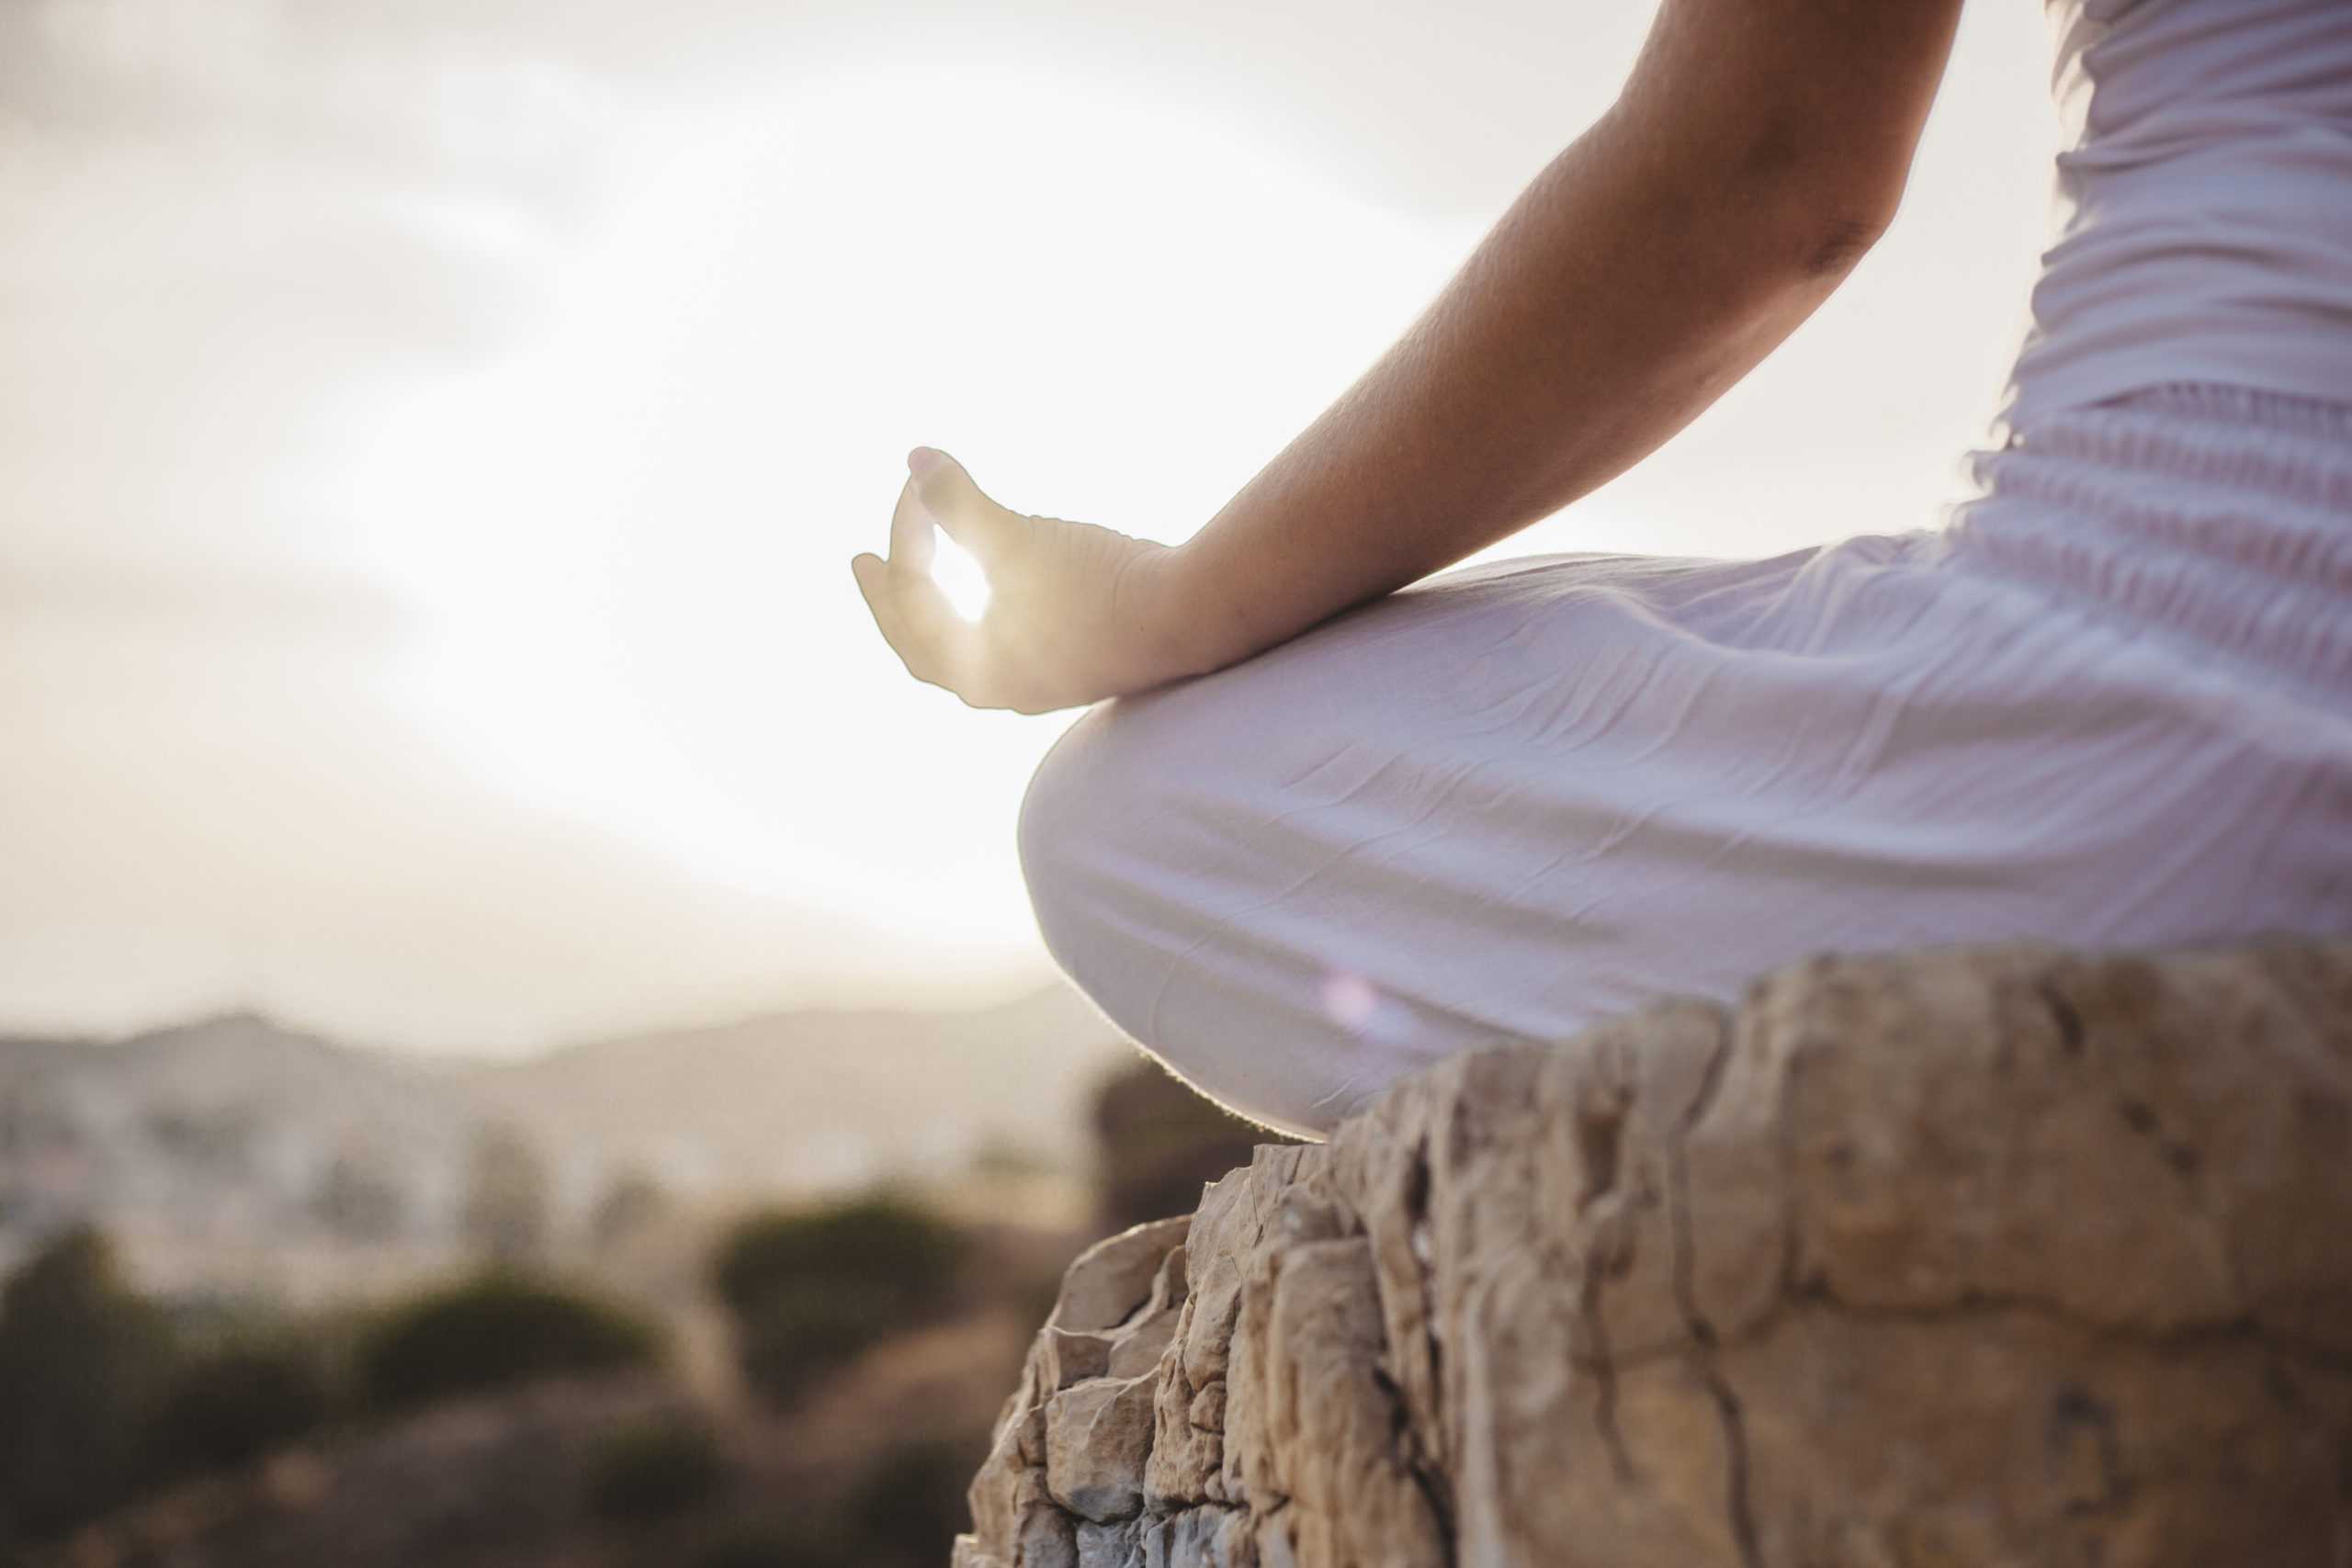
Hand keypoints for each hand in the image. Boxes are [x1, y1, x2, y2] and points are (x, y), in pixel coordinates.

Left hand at [851, 448, 1206, 713]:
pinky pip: (1004, 642)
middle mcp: (999, 689)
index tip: (917, 478)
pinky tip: (994, 586)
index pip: (913, 597)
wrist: (1189, 617)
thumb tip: (915, 458)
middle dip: (889, 600)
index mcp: (971, 670)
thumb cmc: (1096, 584)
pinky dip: (982, 610)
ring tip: (926, 571)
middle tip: (863, 563)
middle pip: (920, 646)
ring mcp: (1038, 683)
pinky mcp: (1075, 666)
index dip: (904, 531)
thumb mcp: (1018, 538)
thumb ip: (958, 502)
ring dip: (938, 606)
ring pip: (964, 648)